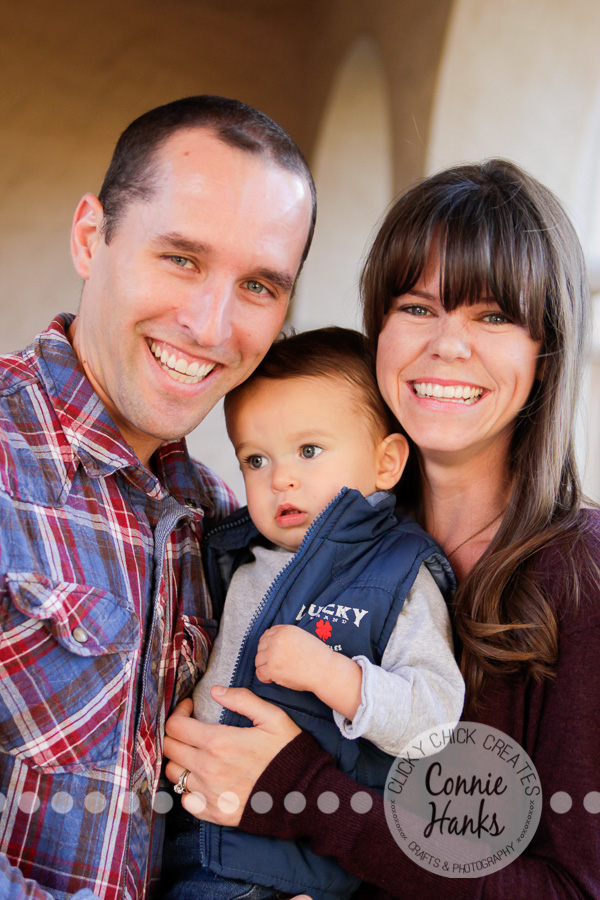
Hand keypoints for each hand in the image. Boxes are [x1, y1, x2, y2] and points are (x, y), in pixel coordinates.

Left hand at [163, 686, 300, 825]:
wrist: (301, 796)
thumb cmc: (287, 754)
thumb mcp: (272, 718)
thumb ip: (242, 699)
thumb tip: (216, 691)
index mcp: (218, 743)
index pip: (175, 726)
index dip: (179, 712)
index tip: (189, 709)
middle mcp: (207, 769)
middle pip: (169, 748)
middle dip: (176, 732)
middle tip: (191, 727)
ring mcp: (208, 794)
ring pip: (174, 772)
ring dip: (181, 759)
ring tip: (197, 752)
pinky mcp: (213, 813)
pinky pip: (185, 799)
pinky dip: (189, 787)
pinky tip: (203, 778)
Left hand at [255, 624, 329, 691]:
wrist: (324, 670)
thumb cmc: (317, 656)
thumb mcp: (301, 637)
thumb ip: (286, 637)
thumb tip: (272, 642)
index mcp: (285, 630)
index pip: (267, 634)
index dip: (268, 644)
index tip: (272, 652)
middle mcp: (277, 639)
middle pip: (261, 646)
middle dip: (266, 655)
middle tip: (274, 663)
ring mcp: (273, 654)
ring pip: (258, 660)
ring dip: (264, 666)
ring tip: (275, 671)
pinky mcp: (272, 669)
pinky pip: (259, 672)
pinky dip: (264, 677)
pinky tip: (272, 678)